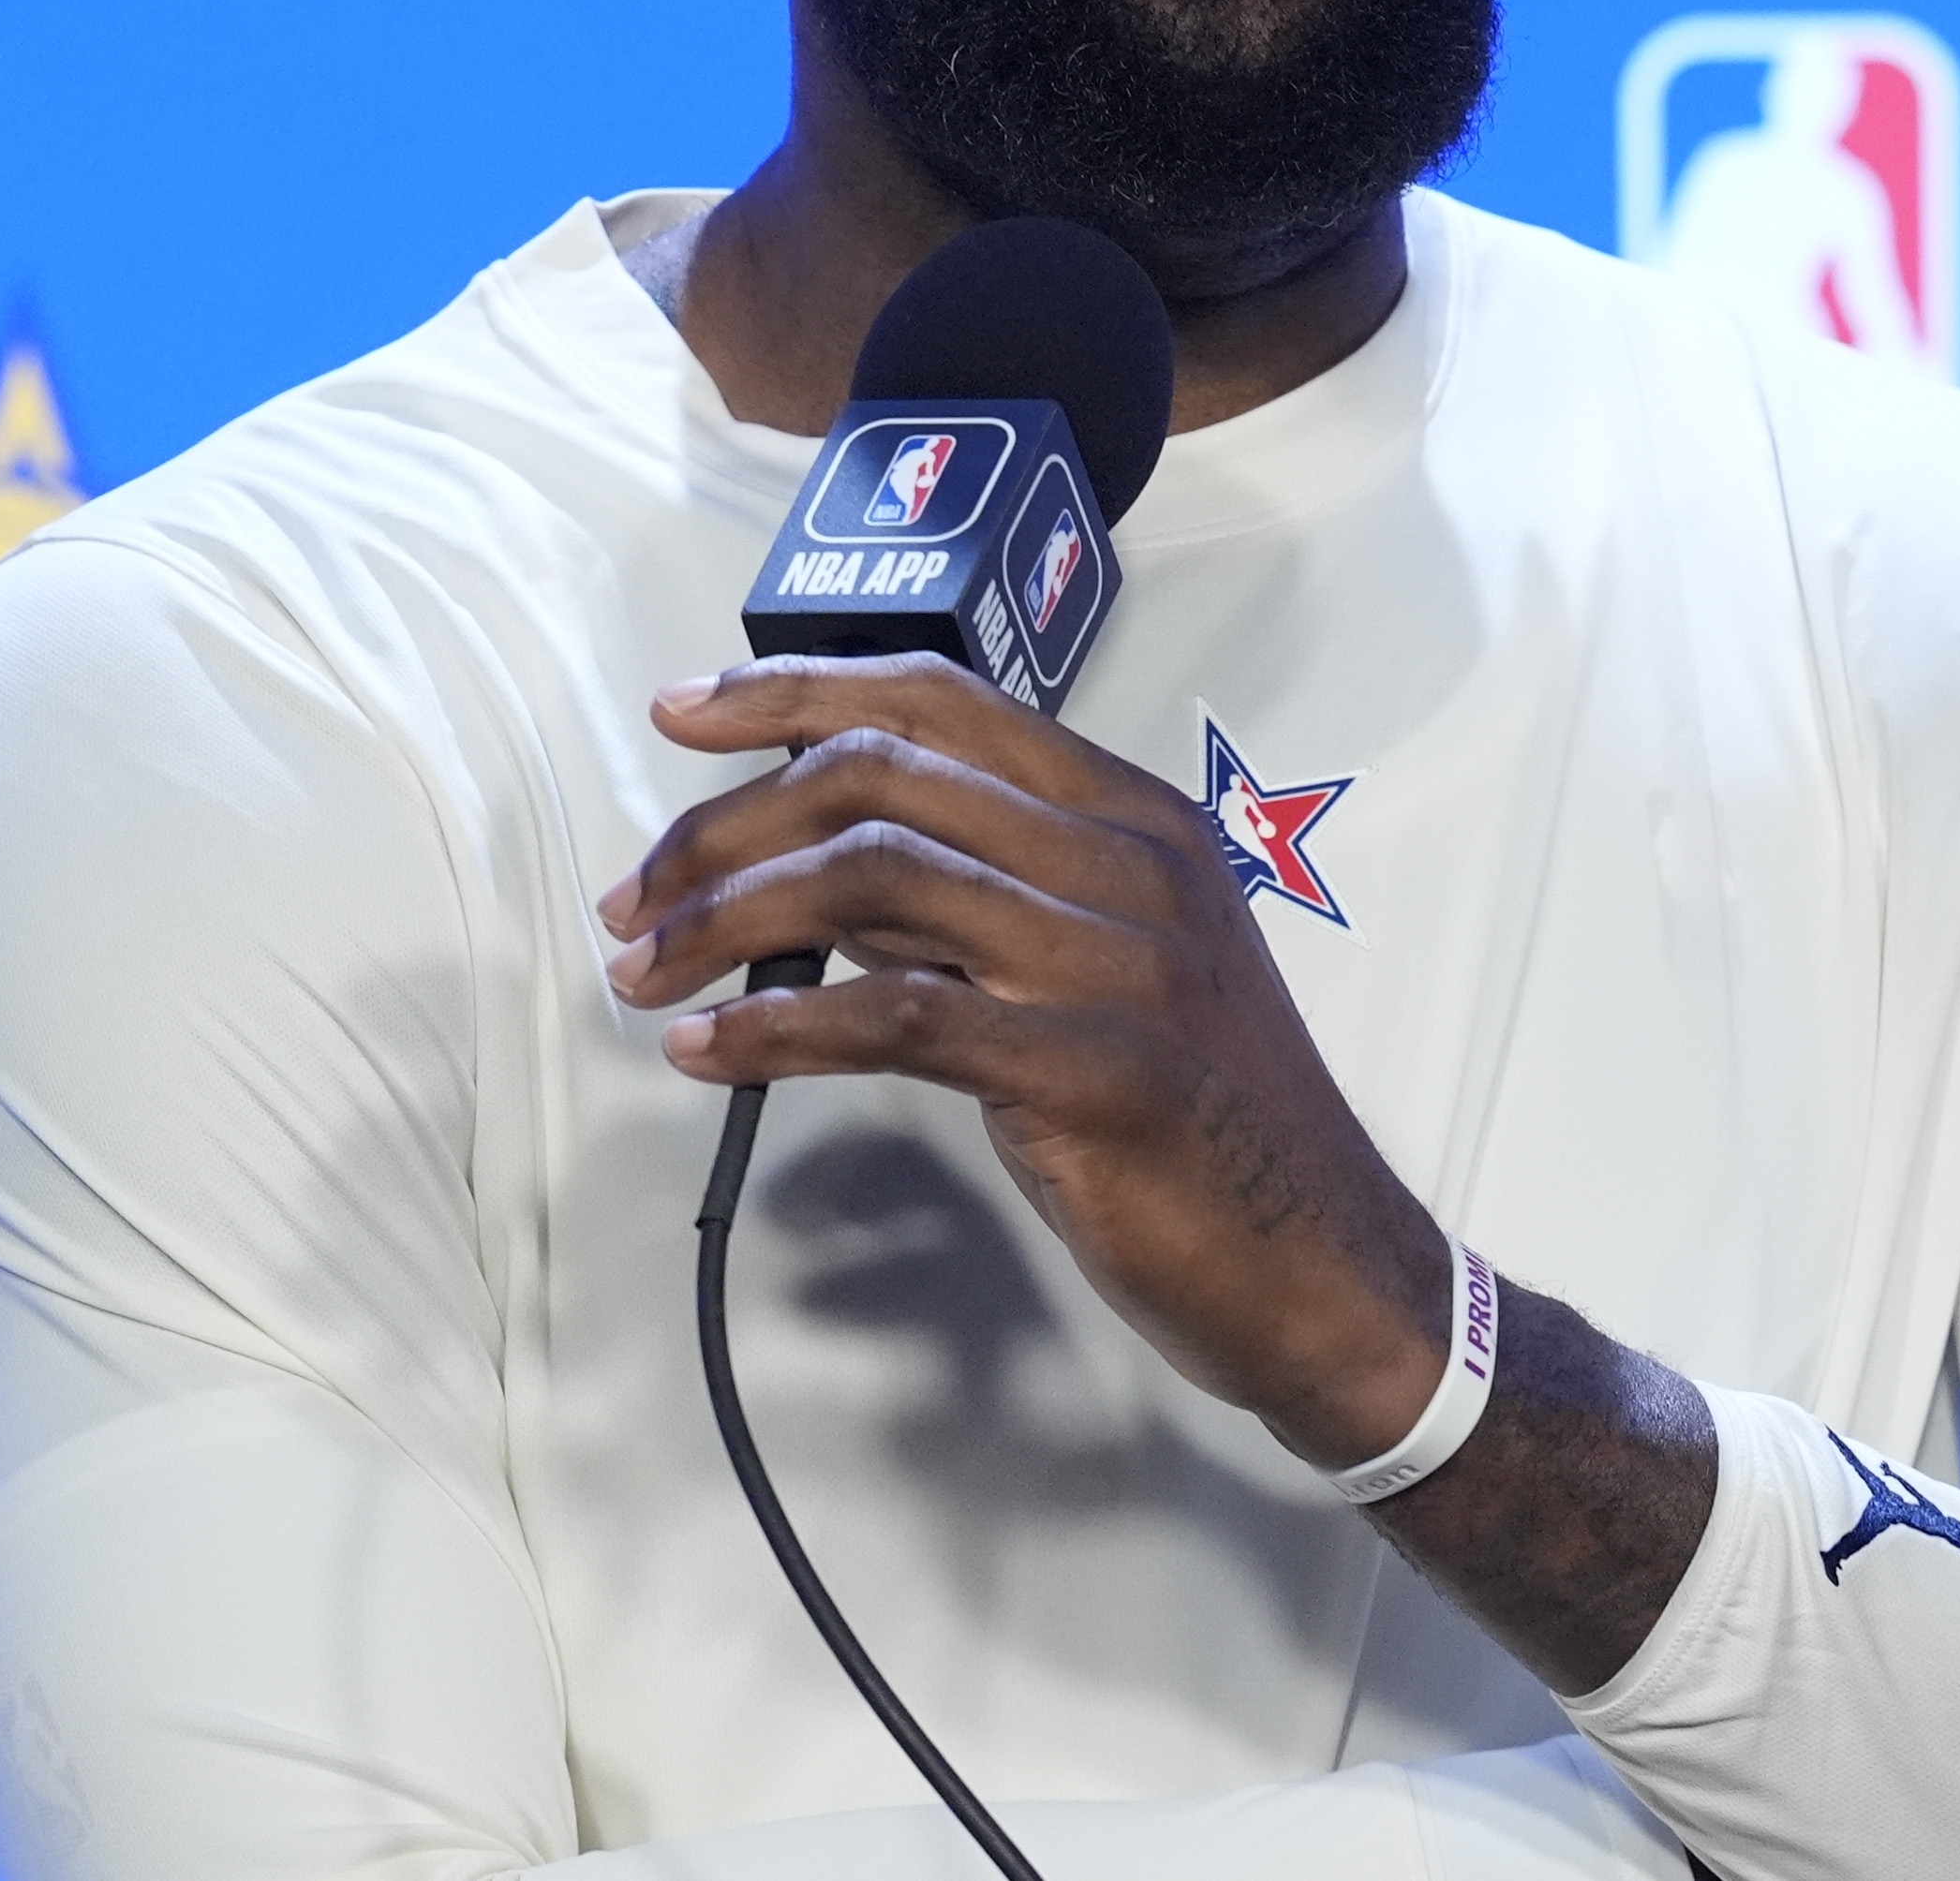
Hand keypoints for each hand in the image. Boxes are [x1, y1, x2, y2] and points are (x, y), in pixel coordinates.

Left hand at [600, 654, 1450, 1465]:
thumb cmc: (1205, 1128)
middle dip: (725, 823)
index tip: (683, 714)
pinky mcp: (1095, 1068)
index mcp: (1139, 818)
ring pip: (876, 876)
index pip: (944, 701)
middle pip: (885, 776)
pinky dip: (778, 1025)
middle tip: (633, 894)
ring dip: (727, 919)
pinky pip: (899, 1015)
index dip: (797, 691)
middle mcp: (1134, 862)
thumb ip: (984, 907)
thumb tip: (824, 881)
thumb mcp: (1107, 974)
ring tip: (646, 974)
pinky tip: (713, 1050)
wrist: (1326, 1267)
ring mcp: (1122, 960)